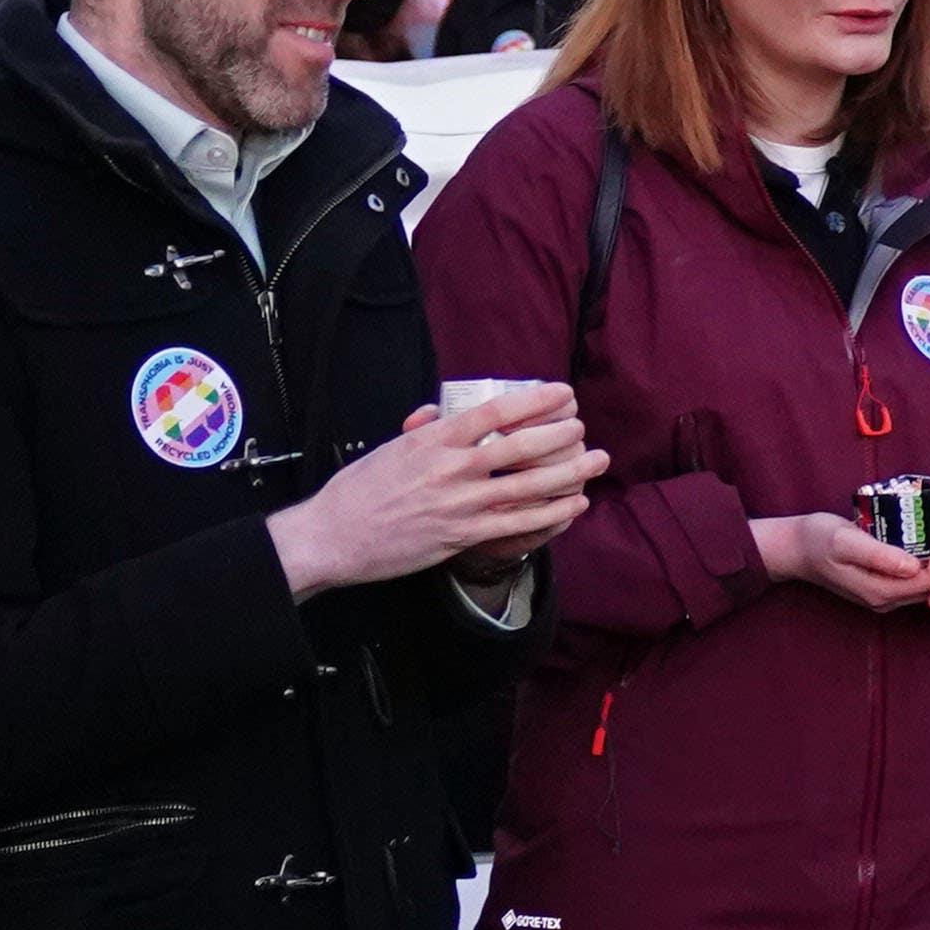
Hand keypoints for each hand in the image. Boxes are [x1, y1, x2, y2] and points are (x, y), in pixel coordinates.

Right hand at [273, 390, 605, 599]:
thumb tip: (437, 412)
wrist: (332, 536)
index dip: (535, 400)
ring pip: (528, 485)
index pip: (494, 412)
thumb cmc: (357, 491)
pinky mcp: (462, 536)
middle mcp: (450, 468)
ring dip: (569, 471)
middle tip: (582, 426)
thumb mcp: (388, 449)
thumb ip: (420, 430)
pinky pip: (518, 523)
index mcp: (432, 440)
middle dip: (560, 434)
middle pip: (520, 446)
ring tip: (596, 460)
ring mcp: (459, 504)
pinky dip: (552, 513)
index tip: (561, 392)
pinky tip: (574, 505)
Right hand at [750, 511, 929, 612]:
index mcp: (880, 592)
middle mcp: (886, 600)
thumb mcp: (845, 541)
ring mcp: (884, 596)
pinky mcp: (882, 586)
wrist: (793, 549)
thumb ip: (879, 555)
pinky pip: (914, 576)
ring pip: (926, 581)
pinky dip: (929, 557)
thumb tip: (914, 567)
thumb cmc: (817, 539)